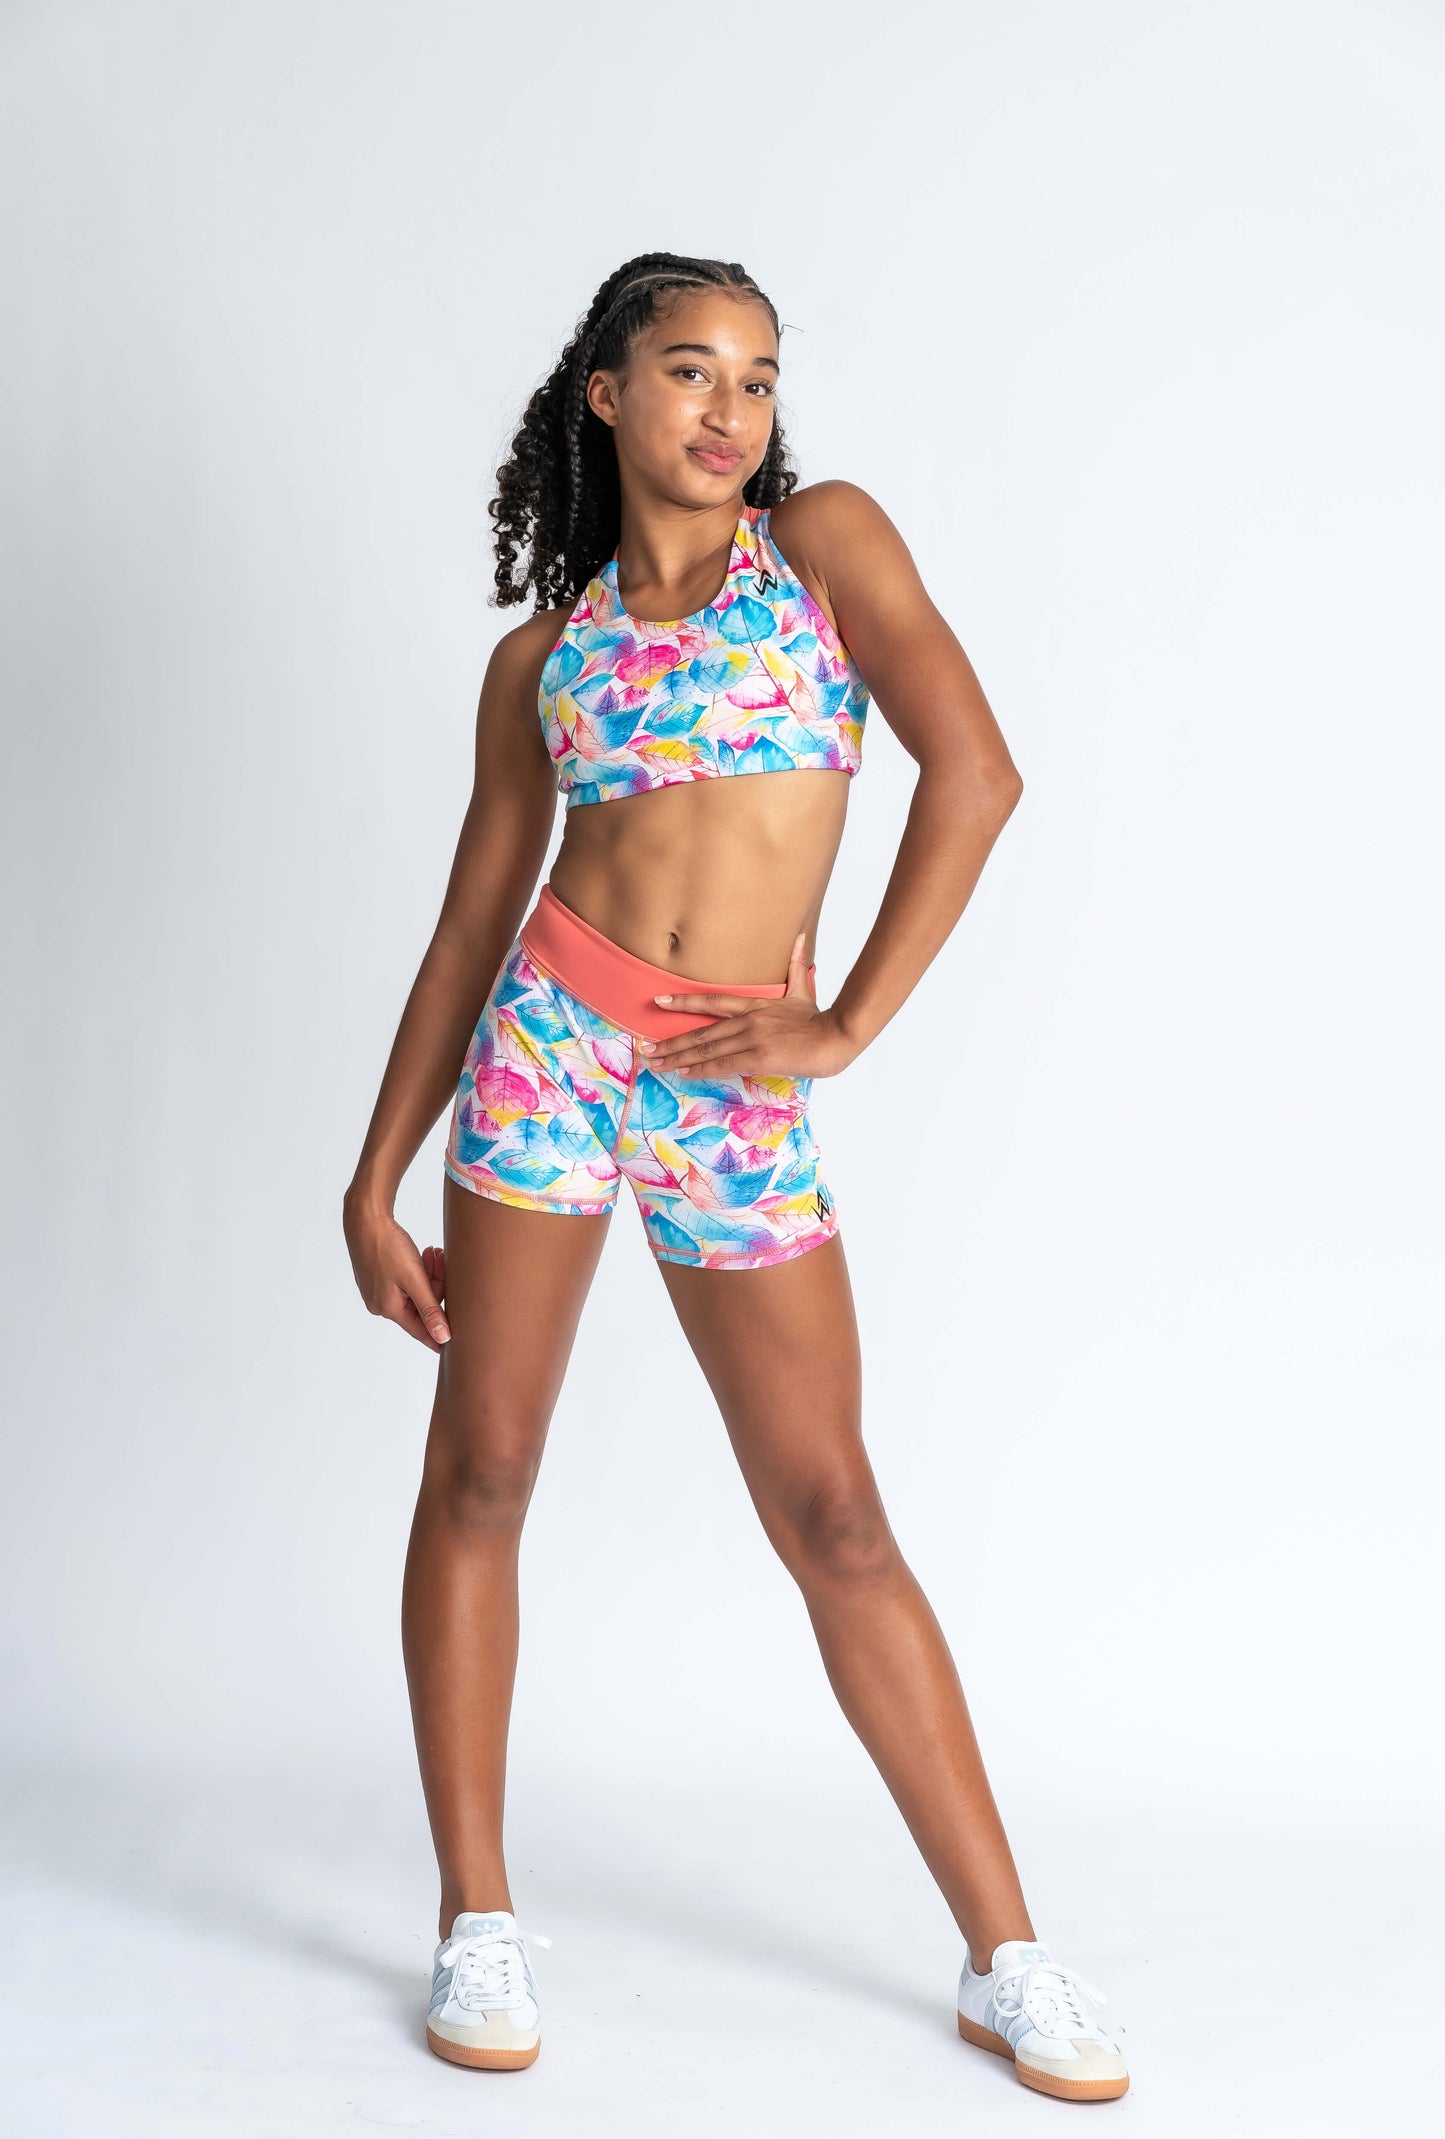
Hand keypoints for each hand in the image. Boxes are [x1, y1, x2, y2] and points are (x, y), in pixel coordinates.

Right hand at [343, 1192, 450, 1350]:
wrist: (365, 1219)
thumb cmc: (387, 1247)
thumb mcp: (414, 1279)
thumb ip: (430, 1309)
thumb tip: (443, 1337)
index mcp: (390, 1309)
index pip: (421, 1331)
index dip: (439, 1335)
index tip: (456, 1343)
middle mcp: (382, 1304)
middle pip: (421, 1305)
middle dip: (436, 1286)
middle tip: (443, 1262)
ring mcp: (378, 1290)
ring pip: (415, 1290)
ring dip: (429, 1275)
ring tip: (434, 1254)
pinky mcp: (379, 1277)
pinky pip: (406, 1281)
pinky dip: (418, 1270)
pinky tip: (425, 1255)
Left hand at [639, 932, 858, 1081]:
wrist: (835, 1037)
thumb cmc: (819, 1020)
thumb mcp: (803, 990)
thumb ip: (796, 966)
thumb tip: (801, 937)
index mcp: (754, 1005)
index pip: (711, 1000)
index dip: (683, 1000)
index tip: (658, 1001)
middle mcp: (747, 1020)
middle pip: (701, 1031)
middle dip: (671, 1042)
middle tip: (646, 1048)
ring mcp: (750, 1038)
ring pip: (706, 1049)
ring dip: (678, 1057)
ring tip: (656, 1063)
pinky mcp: (757, 1056)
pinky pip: (722, 1063)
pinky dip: (700, 1068)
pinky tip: (683, 1072)